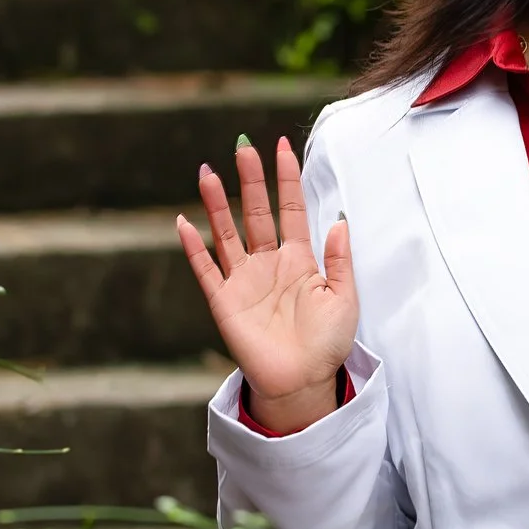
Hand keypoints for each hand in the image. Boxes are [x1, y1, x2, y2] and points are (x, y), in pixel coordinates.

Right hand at [177, 136, 357, 433]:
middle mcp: (268, 263)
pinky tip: (183, 223)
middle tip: (243, 147)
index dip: (286, 179)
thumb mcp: (344, 298)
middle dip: (250, 180)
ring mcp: (244, 280)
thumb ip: (341, 260)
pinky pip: (206, 269)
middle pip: (255, 213)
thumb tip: (340, 220)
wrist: (303, 382)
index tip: (282, 147)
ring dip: (216, 204)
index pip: (290, 209)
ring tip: (207, 172)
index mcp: (299, 259)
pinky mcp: (224, 301)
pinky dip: (194, 247)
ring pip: (226, 233)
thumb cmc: (327, 343)